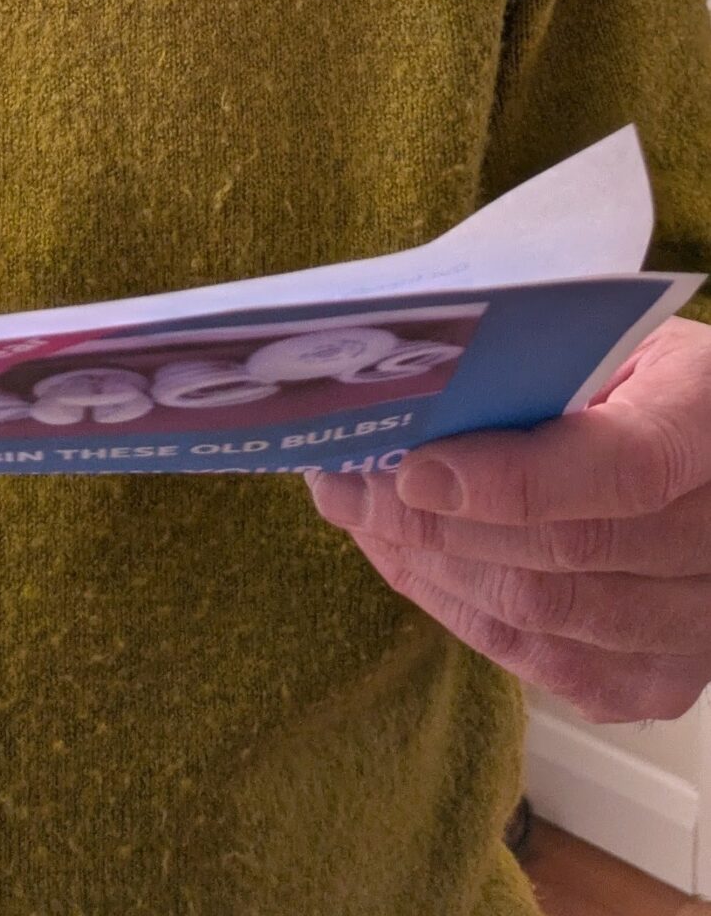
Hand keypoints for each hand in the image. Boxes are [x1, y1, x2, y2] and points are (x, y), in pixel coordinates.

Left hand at [305, 314, 710, 722]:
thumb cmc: (645, 376)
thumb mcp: (613, 337)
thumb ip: (537, 361)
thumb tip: (414, 388)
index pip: (626, 467)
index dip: (515, 479)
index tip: (414, 468)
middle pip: (567, 554)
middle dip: (433, 524)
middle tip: (342, 482)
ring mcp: (700, 623)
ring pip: (545, 617)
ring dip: (431, 569)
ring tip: (357, 513)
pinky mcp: (661, 680)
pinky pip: (543, 664)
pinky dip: (458, 609)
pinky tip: (406, 560)